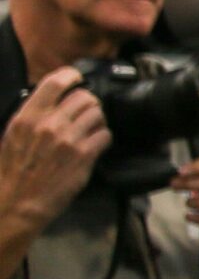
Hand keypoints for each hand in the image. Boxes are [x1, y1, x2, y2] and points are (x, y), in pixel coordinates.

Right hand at [0, 68, 108, 229]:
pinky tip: (94, 146)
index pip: (55, 82)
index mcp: (27, 117)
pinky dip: (103, 138)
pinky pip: (106, 135)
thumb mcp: (13, 134)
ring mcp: (68, 140)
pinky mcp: (84, 156)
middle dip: (89, 103)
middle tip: (85, 114)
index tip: (77, 78)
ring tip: (90, 130)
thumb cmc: (12, 171)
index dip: (71, 75)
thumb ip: (33, 115)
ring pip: (98, 114)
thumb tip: (53, 99)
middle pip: (85, 97)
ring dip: (98, 121)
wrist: (16, 203)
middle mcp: (49, 124)